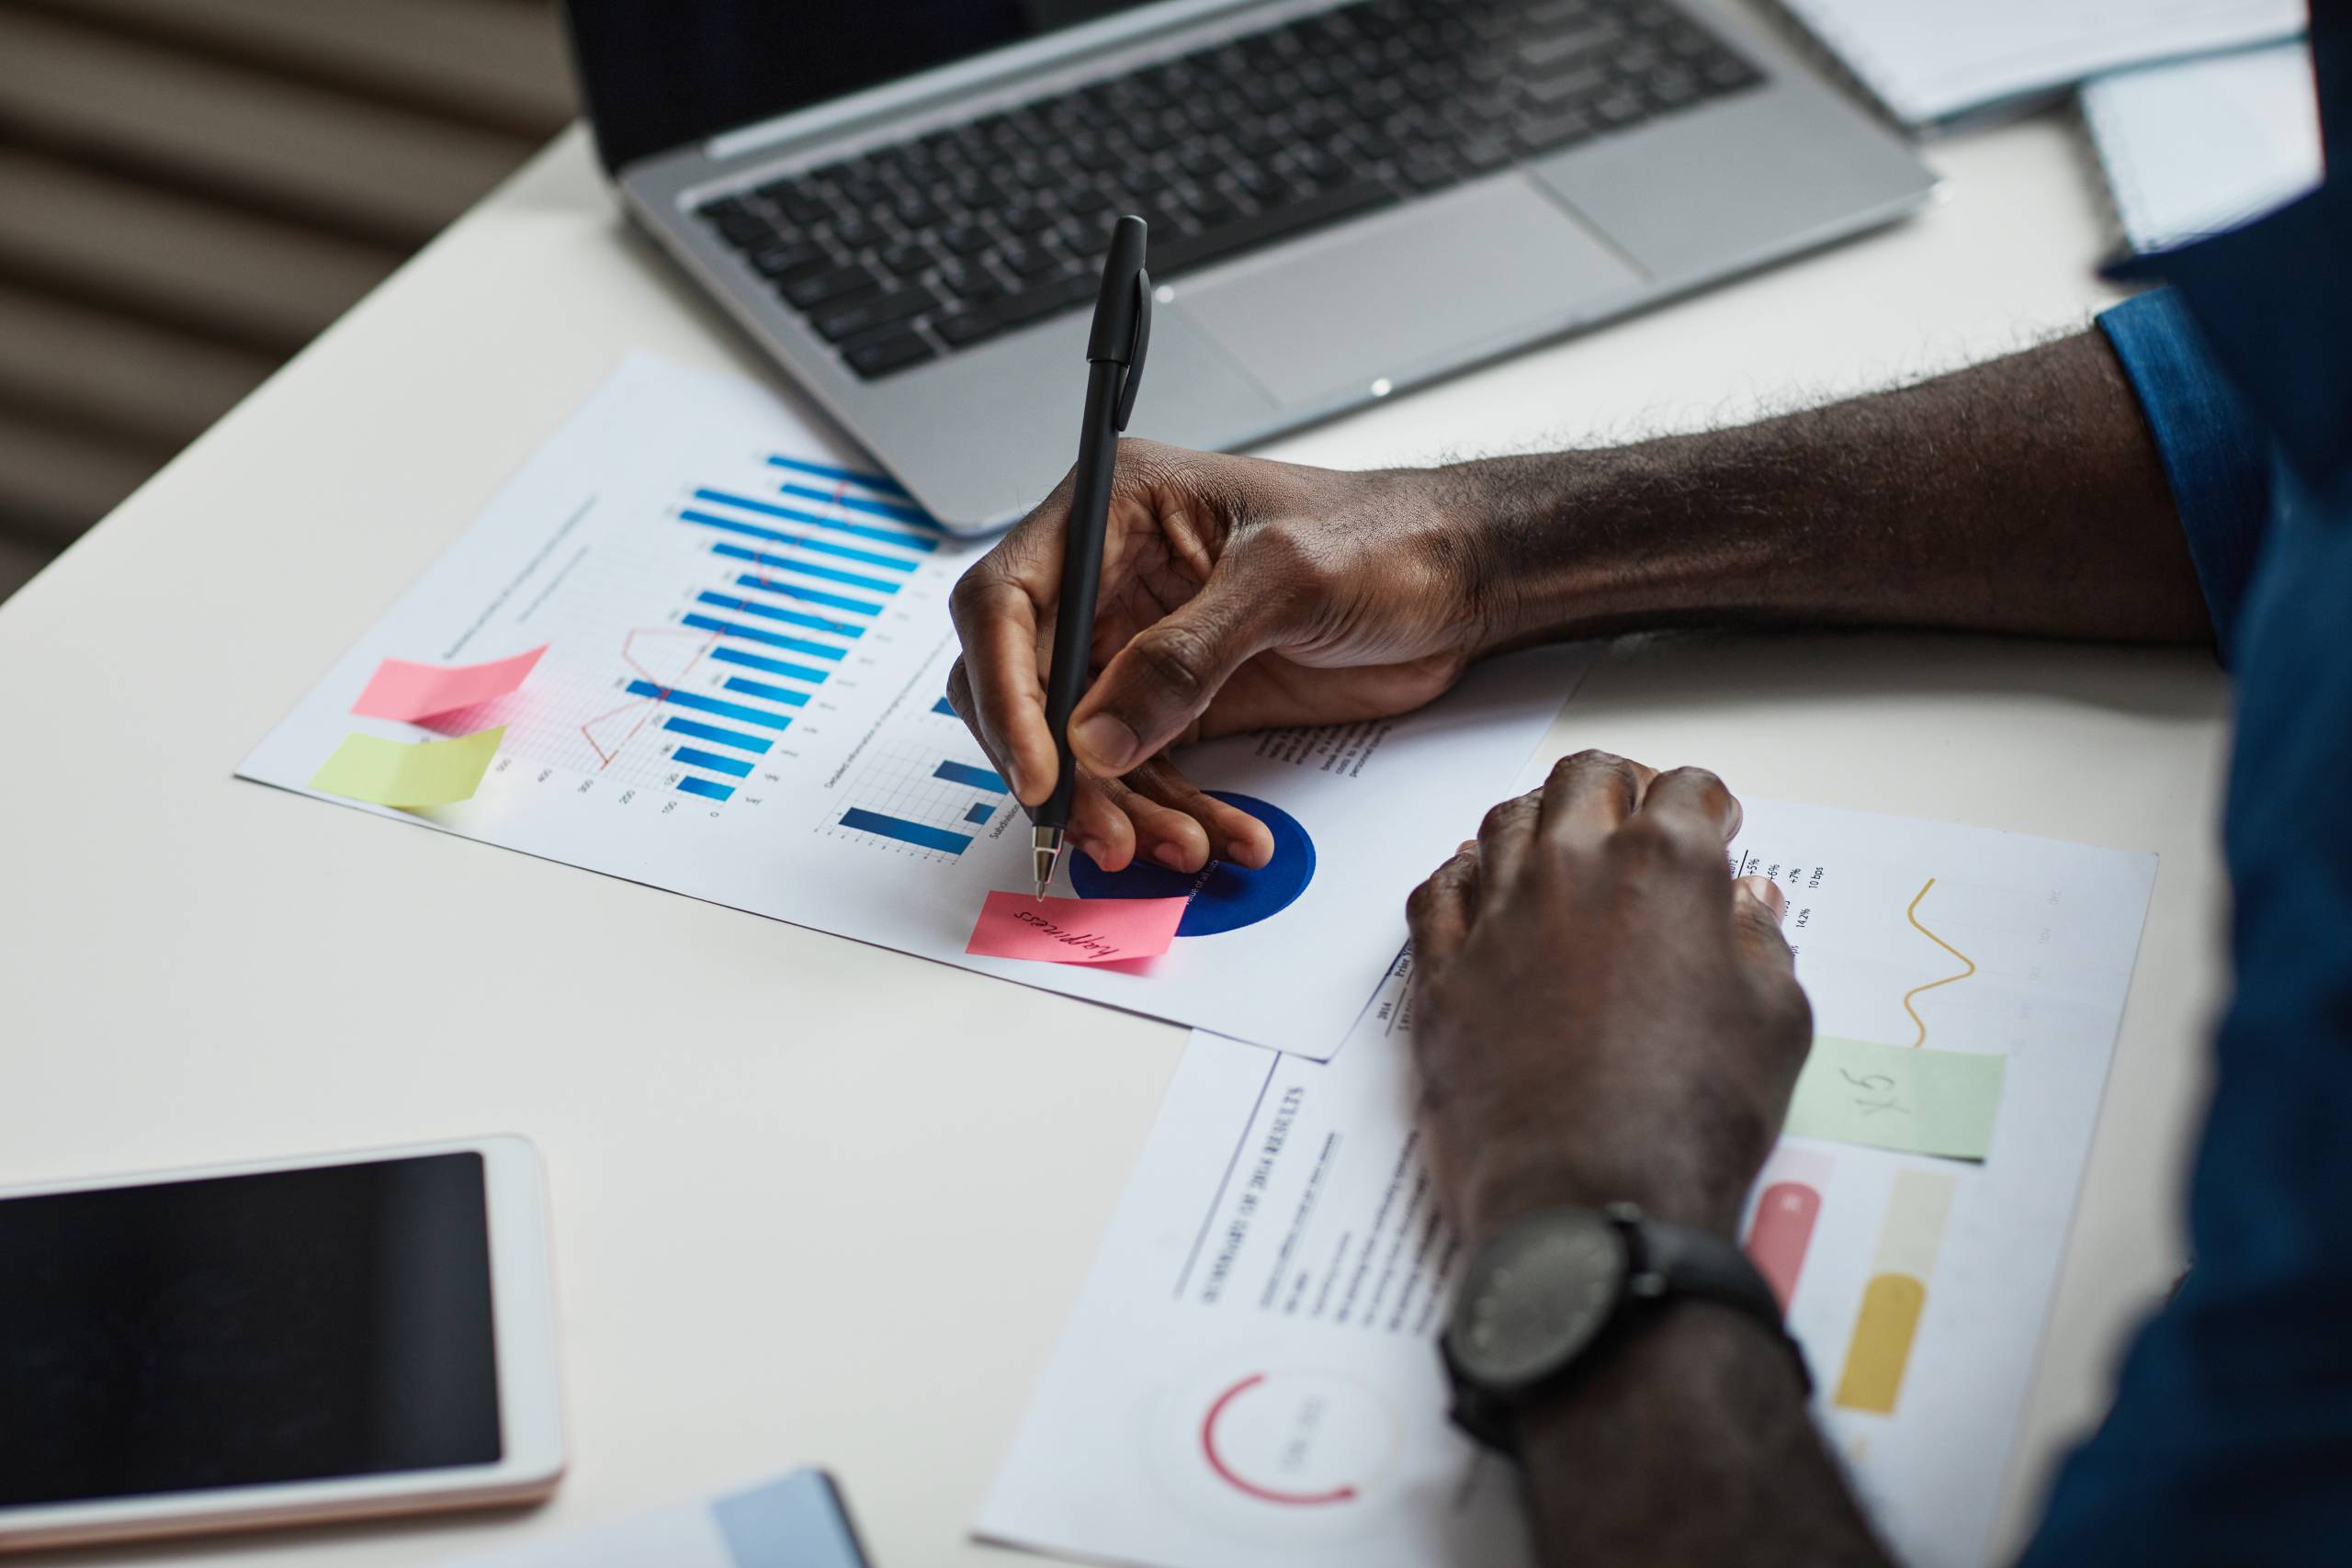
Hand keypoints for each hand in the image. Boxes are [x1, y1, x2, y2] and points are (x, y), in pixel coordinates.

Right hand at [947, 440, 1490, 873]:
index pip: (1006, 602)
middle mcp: (1108, 579)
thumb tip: (1096, 738)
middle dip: (1060, 771)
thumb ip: (1187, 655)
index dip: (1005, 691)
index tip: (1041, 770)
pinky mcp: (1177, 706)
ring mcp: (1138, 648)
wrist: (1460, 581)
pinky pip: (1144, 777)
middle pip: (1024, 689)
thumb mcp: (1286, 579)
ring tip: (1182, 849)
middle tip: (1104, 832)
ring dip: (1121, 810)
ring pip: (1081, 750)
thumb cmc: (1384, 537)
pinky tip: (1222, 840)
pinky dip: (1173, 818)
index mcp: (1111, 510)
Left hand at [1405, 751, 1811, 1243]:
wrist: (1590, 1200)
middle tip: (1635, 814)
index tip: (1713, 823)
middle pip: (1582, 781)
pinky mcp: (1441, 972)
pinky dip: (1459, 875)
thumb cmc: (1693, 1119)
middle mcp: (1570, 872)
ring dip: (1538, 820)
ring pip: (1504, 824)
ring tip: (1559, 844)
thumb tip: (1748, 904)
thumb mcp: (1775, 1024)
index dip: (1705, 803)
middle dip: (1617, 787)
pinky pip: (1436, 892)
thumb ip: (1760, 944)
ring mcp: (1496, 918)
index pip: (1685, 791)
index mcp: (1663, 869)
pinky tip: (1475, 883)